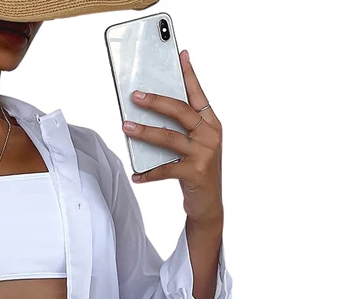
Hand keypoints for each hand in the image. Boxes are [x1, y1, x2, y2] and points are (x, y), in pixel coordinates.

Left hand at [122, 49, 222, 226]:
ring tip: (126, 127)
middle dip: (156, 101)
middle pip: (180, 112)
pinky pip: (165, 170)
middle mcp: (210, 135)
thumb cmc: (197, 171)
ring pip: (169, 138)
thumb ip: (181, 130)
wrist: (209, 204)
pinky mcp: (195, 173)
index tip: (181, 55)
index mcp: (211, 124)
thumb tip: (152, 115)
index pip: (198, 95)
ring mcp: (204, 154)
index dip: (189, 75)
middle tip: (135, 96)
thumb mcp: (195, 146)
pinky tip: (136, 174)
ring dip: (145, 132)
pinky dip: (148, 173)